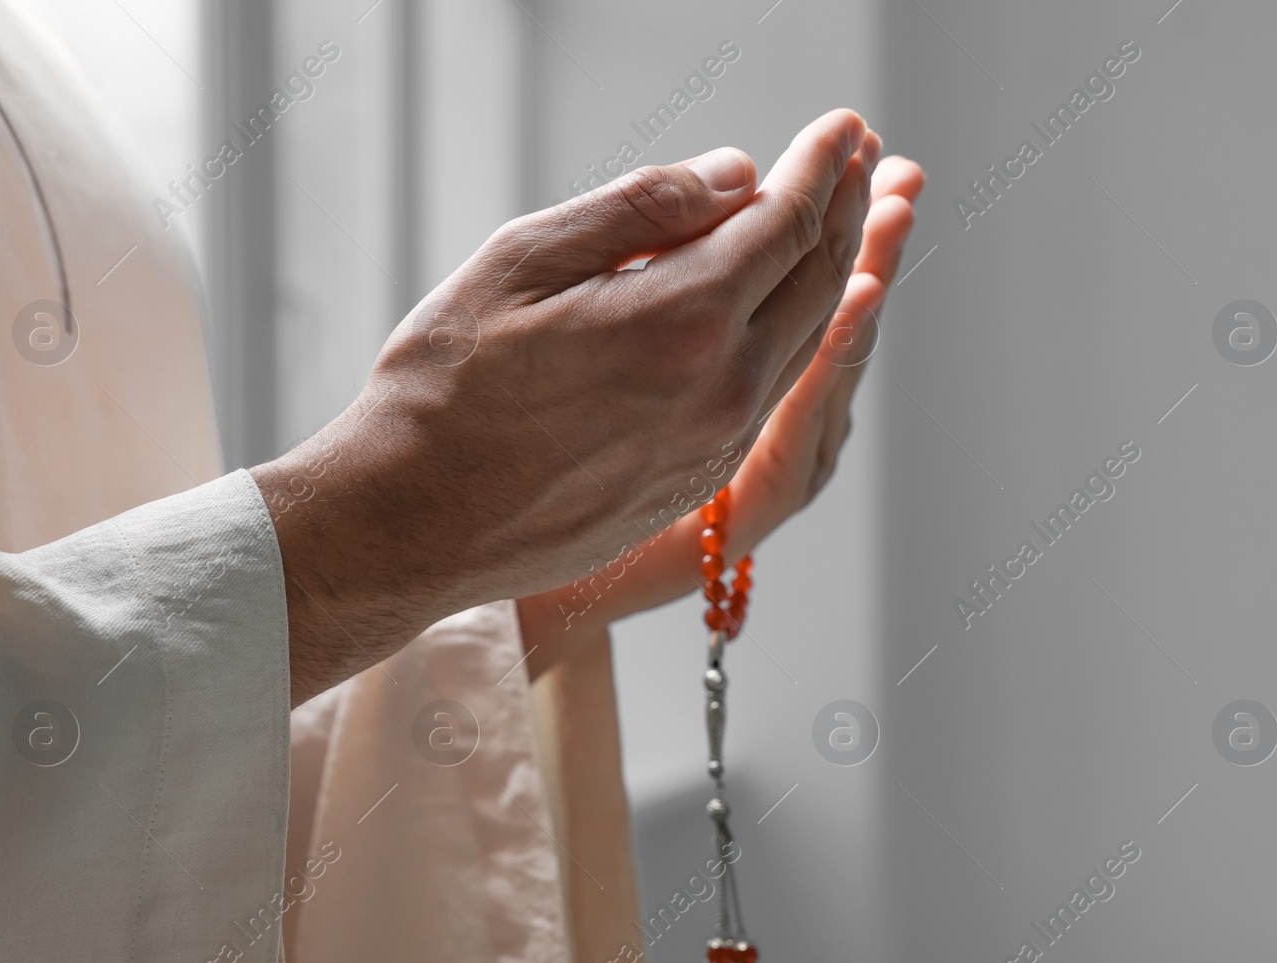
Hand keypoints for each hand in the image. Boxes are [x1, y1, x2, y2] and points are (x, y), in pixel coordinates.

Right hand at [254, 110, 878, 704]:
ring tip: (844, 219)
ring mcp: (718, 443)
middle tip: (862, 156)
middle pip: (818, 279)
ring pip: (806, 339)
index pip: (785, 221)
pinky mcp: (699, 480)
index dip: (819, 163)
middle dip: (844, 206)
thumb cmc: (445, 386)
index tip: (842, 124)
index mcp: (683, 319)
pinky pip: (774, 391)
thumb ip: (639, 209)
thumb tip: (733, 176)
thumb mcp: (523, 261)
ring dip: (836, 270)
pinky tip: (786, 306)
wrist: (414, 522)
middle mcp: (723, 387)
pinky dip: (797, 334)